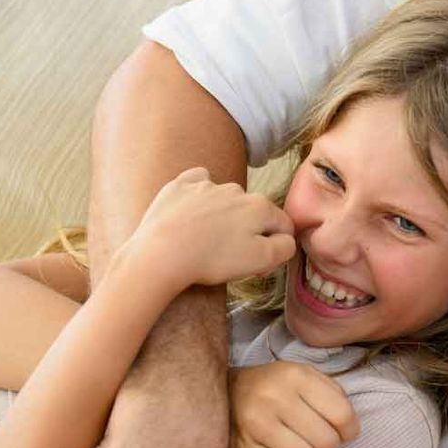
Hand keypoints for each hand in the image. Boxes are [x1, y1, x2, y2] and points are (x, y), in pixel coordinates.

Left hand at [120, 167, 295, 291]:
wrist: (161, 254)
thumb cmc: (212, 259)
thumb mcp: (261, 261)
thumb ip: (285, 247)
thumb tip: (286, 238)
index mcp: (260, 207)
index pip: (282, 224)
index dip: (276, 246)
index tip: (259, 266)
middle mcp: (237, 190)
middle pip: (254, 212)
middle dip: (249, 231)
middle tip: (231, 257)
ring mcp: (206, 185)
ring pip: (226, 199)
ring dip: (224, 216)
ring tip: (206, 240)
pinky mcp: (179, 186)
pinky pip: (198, 182)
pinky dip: (200, 194)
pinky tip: (194, 210)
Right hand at [228, 360, 360, 447]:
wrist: (223, 394)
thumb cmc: (274, 387)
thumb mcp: (303, 376)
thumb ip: (332, 393)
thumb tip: (349, 426)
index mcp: (296, 377)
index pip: (342, 414)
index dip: (349, 430)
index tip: (343, 432)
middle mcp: (275, 398)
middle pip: (326, 440)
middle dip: (330, 447)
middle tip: (320, 443)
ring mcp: (256, 425)